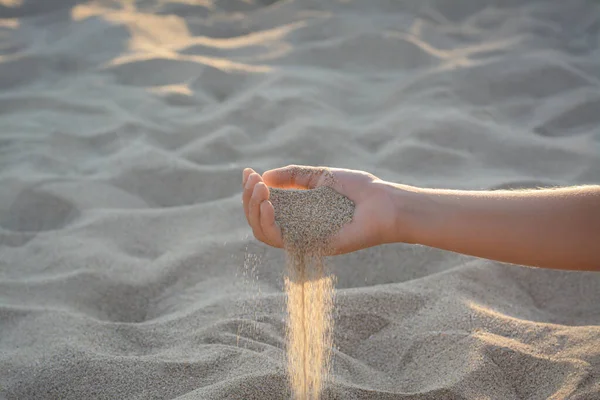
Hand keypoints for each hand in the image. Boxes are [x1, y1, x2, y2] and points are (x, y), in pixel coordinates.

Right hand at [242, 165, 405, 254]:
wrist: (384, 203)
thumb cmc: (358, 189)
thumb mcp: (320, 176)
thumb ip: (294, 176)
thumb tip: (265, 176)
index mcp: (298, 211)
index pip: (265, 207)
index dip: (251, 191)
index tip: (247, 172)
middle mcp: (297, 227)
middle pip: (258, 220)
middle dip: (249, 199)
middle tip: (253, 180)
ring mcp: (303, 238)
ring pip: (263, 232)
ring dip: (254, 210)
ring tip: (260, 191)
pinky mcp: (310, 247)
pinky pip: (280, 241)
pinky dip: (269, 223)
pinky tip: (270, 204)